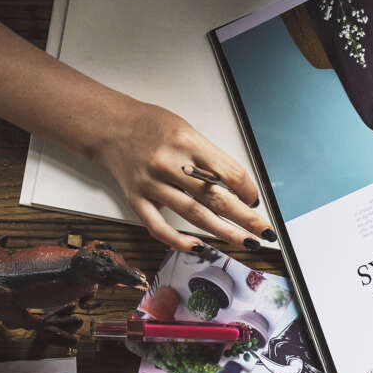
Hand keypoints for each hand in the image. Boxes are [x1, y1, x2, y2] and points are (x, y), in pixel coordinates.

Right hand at [89, 99, 272, 253]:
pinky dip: (178, 240)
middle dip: (245, 217)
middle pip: (215, 196)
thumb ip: (208, 157)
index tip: (255, 200)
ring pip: (193, 214)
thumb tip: (237, 186)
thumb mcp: (186, 130)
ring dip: (222, 232)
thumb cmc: (151, 126)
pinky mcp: (136, 198)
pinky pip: (157, 226)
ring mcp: (151, 183)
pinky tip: (198, 247)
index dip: (247, 189)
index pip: (227, 172)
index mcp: (186, 142)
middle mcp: (169, 164)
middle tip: (264, 232)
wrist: (109, 126)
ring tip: (245, 242)